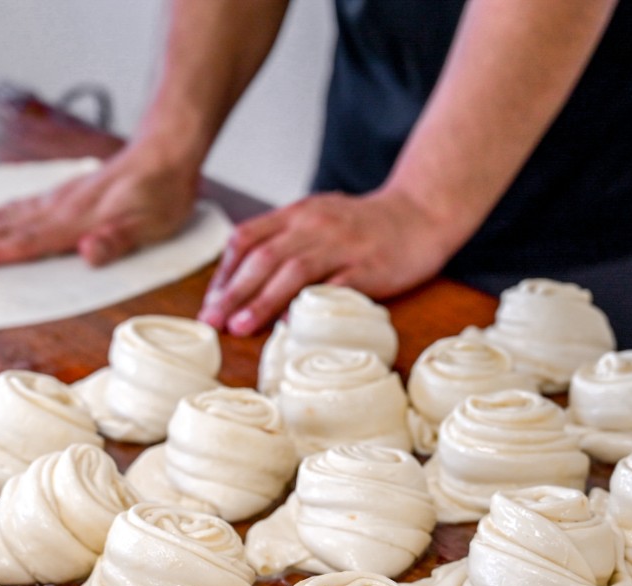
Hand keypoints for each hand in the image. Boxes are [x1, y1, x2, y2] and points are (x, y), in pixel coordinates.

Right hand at [0, 144, 200, 267]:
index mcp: (76, 221)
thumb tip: (87, 252)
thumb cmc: (162, 194)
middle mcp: (59, 209)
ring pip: (3, 215)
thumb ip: (117, 240)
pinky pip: (16, 208)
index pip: (26, 241)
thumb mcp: (152, 224)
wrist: (167, 153)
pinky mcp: (61, 196)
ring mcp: (56, 200)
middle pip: (1, 226)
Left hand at [198, 189, 456, 335]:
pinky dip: (308, 305)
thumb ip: (285, 239)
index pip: (247, 238)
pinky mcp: (368, 266)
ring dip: (261, 301)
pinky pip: (334, 288)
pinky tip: (290, 324)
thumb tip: (246, 275)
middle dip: (232, 292)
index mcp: (298, 213)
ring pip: (292, 272)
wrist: (420, 213)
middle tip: (211, 321)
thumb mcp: (319, 217)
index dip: (224, 272)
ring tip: (239, 327)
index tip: (211, 302)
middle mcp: (314, 225)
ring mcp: (342, 245)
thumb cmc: (366, 224)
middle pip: (263, 257)